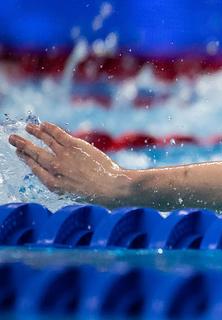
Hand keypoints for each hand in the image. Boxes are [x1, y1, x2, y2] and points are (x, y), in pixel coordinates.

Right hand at [8, 122, 133, 205]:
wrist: (112, 187)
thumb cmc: (96, 194)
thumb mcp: (72, 194)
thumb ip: (61, 183)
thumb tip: (54, 174)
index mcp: (52, 184)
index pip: (34, 168)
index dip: (26, 159)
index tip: (20, 153)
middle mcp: (54, 169)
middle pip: (34, 154)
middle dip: (22, 145)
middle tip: (12, 138)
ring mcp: (63, 156)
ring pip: (45, 140)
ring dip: (34, 132)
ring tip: (27, 127)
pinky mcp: (75, 146)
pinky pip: (58, 134)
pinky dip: (49, 128)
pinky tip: (43, 124)